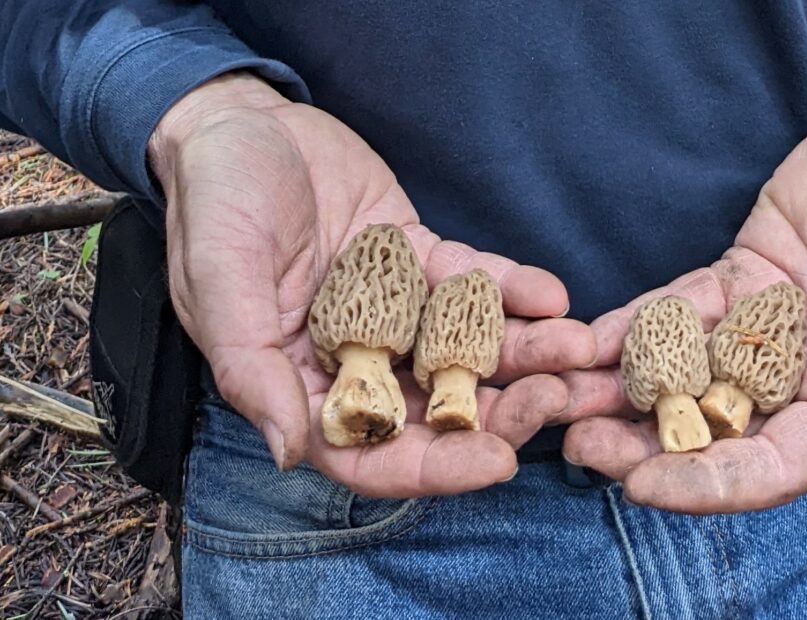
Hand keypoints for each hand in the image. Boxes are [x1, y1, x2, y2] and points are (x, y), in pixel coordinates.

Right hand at [149, 72, 595, 497]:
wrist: (242, 124)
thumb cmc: (212, 205)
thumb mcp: (218, 283)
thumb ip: (251, 370)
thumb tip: (287, 453)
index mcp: (303, 386)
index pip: (373, 450)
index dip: (436, 467)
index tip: (498, 463)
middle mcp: (357, 361)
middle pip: (438, 408)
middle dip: (502, 411)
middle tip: (555, 400)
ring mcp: (397, 313)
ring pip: (468, 348)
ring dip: (525, 353)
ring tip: (575, 347)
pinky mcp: (422, 263)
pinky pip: (475, 284)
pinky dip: (513, 290)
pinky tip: (551, 294)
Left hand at [559, 67, 806, 513]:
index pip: (772, 467)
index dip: (708, 485)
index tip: (640, 488)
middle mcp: (796, 381)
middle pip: (712, 434)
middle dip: (642, 445)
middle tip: (576, 446)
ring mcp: (757, 336)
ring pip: (682, 379)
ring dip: (620, 393)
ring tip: (558, 397)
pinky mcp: (731, 289)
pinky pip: (674, 315)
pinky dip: (631, 329)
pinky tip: (584, 339)